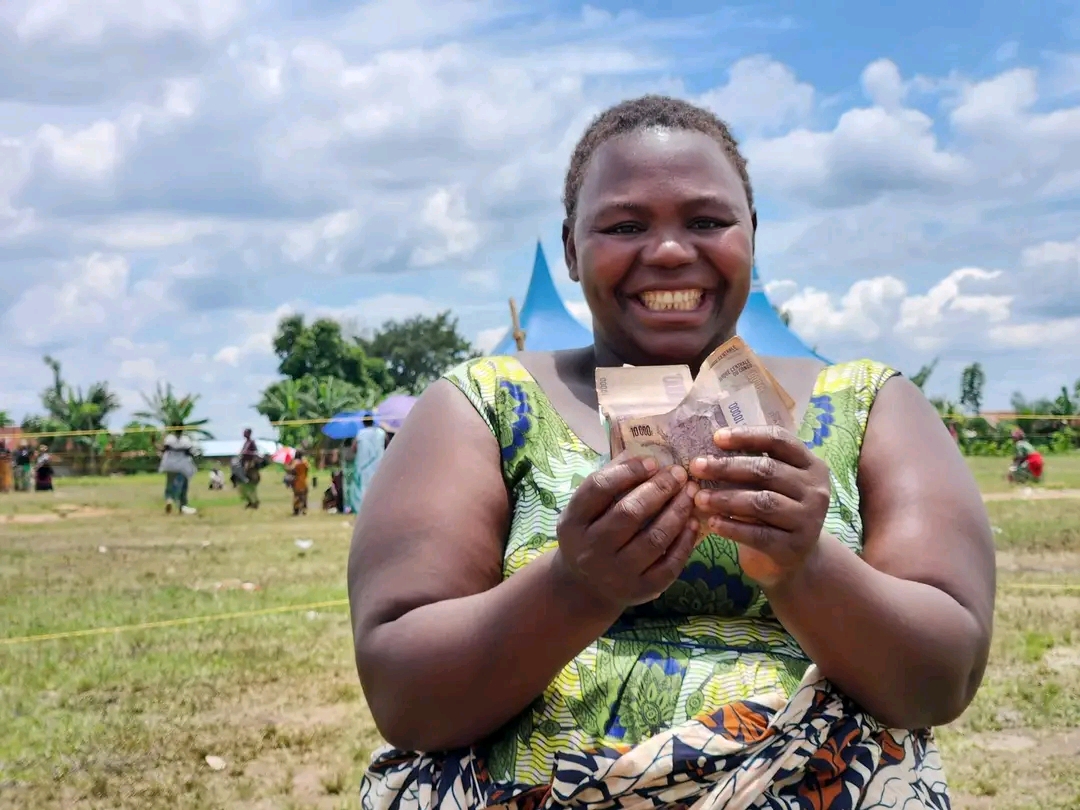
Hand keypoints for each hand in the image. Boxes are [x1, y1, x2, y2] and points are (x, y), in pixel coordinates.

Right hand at [555, 453, 698, 608]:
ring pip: (654, 539)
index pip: (598, 489)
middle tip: (679, 474)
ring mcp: (616, 573)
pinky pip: (668, 564)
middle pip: (629, 513)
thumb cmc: (589, 535)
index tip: (652, 462)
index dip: (627, 471)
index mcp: (573, 522)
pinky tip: (693, 523)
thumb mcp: (585, 509)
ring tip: (690, 494)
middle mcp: (591, 549)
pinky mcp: (640, 591)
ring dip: (677, 512)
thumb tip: (639, 451)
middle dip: (659, 489)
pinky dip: (685, 542)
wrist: (584, 587)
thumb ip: (609, 480)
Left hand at [690, 426, 830, 587]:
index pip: (779, 440)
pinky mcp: (795, 546)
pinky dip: (732, 527)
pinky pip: (759, 534)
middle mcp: (815, 490)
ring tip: (699, 498)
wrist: (796, 557)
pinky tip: (713, 523)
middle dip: (727, 467)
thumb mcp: (773, 484)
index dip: (747, 436)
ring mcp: (808, 519)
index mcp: (810, 464)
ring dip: (726, 498)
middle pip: (767, 470)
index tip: (716, 437)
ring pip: (762, 502)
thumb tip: (708, 450)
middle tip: (697, 466)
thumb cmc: (776, 509)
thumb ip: (752, 465)